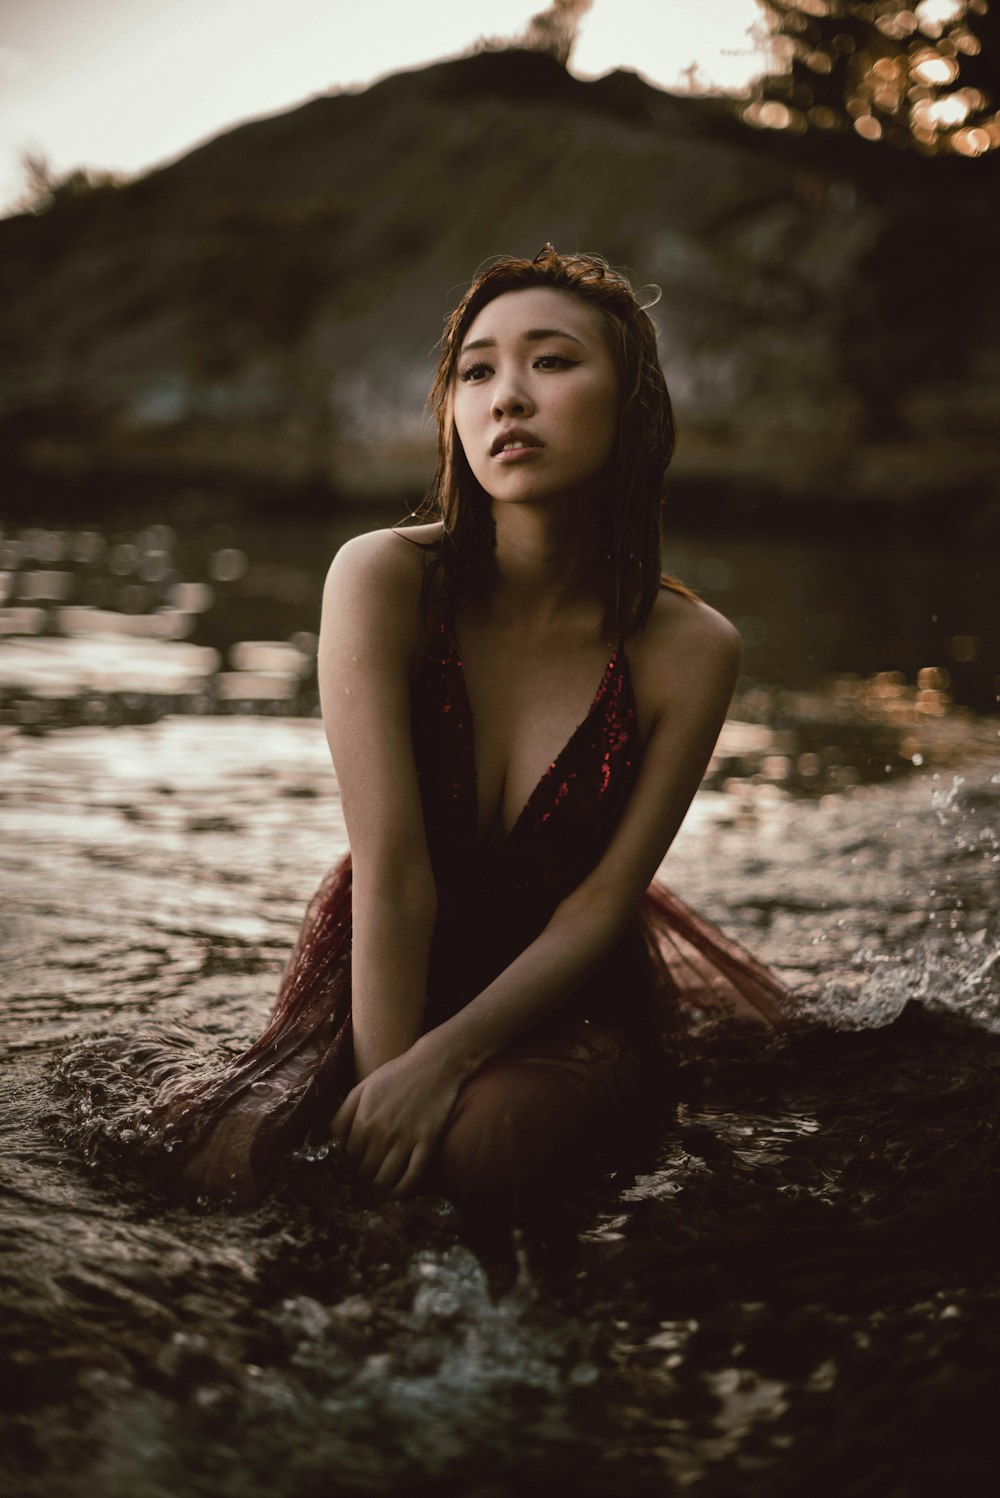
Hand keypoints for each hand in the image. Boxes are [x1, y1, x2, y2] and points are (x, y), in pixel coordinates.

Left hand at [330, 1034, 462, 1195]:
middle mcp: (382, 1133)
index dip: (353, 1156)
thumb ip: (344, 1114)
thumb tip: (334, 1141)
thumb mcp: (363, 1087)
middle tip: (372, 1167)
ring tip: (382, 1179)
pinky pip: (412, 1175)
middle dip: (366, 1171)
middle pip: (366, 1169)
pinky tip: (398, 1192)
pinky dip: (402, 1190)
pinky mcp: (427, 1142)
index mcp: (364, 1119)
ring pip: (385, 1178)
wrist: (434, 1063)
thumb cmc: (396, 1073)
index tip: (360, 1155)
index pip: (350, 1154)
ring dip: (381, 1183)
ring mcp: (406, 1139)